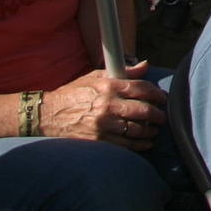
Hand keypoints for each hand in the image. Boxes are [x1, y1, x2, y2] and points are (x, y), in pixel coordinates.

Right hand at [40, 63, 165, 148]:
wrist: (48, 114)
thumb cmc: (73, 93)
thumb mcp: (95, 76)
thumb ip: (123, 72)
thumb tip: (145, 65)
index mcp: (108, 87)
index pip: (142, 88)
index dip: (157, 94)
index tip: (163, 98)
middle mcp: (107, 105)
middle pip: (143, 110)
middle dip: (158, 114)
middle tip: (163, 116)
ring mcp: (102, 124)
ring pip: (136, 130)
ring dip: (150, 131)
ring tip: (155, 130)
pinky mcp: (97, 140)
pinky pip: (124, 145)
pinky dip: (138, 145)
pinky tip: (145, 143)